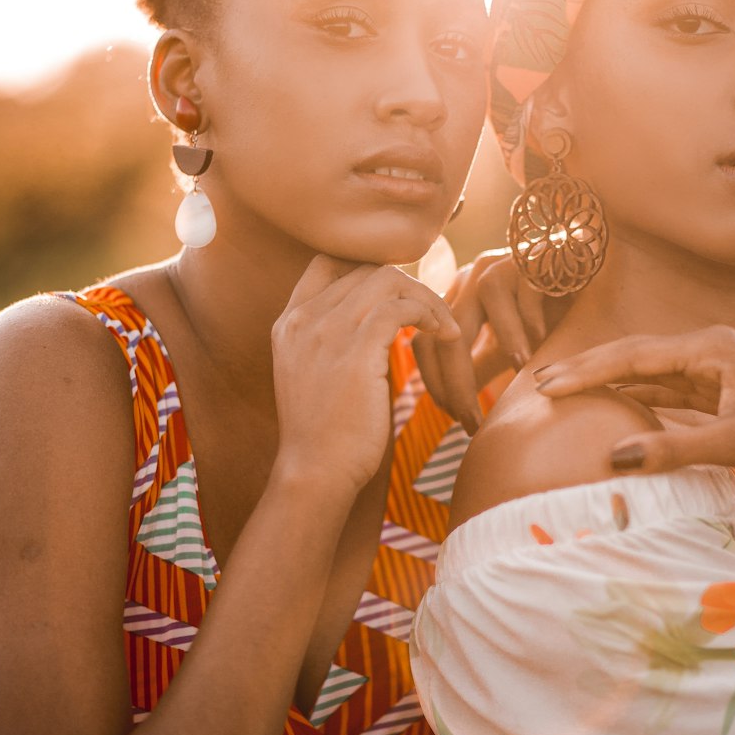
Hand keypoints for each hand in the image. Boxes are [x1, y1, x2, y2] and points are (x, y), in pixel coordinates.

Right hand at [272, 259, 476, 493]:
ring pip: (387, 279)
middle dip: (408, 285)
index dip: (369, 267)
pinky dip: (430, 315)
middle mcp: (303, 318)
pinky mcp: (355, 351)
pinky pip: (401, 308)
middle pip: (365, 267)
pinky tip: (445, 337)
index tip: (398, 296)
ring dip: (425, 298)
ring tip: (444, 327)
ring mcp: (326, 331)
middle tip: (432, 315)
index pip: (328, 261)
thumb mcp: (314, 376)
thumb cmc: (324, 434)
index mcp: (289, 322)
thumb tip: (377, 324)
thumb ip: (333, 342)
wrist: (314, 473)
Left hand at [412, 250, 567, 412]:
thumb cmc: (543, 315)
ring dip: (502, 343)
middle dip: (456, 382)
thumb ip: (479, 367)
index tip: (455, 418)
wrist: (583, 279)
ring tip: (517, 374)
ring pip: (480, 304)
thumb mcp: (507, 346)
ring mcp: (499, 266)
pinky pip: (525, 293)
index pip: (426, 344)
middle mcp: (471, 281)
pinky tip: (543, 344)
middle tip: (473, 420)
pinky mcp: (531, 259)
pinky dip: (532, 323)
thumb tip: (451, 404)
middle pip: (443, 332)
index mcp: (458, 302)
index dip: (435, 383)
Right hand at [533, 325, 734, 484]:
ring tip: (569, 393)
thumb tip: (613, 458)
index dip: (586, 371)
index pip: (633, 356)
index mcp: (709, 348)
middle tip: (540, 382)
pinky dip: (641, 399)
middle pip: (636, 357)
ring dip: (612, 384)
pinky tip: (618, 409)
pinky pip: (672, 391)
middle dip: (589, 370)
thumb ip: (673, 451)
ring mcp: (719, 369)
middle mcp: (710, 349)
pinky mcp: (727, 390)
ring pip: (652, 374)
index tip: (545, 384)